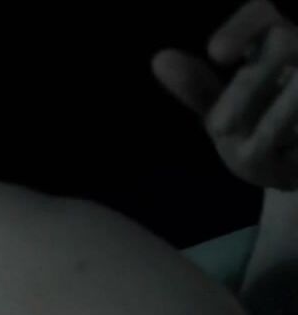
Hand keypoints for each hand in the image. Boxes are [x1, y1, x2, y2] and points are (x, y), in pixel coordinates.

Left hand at [153, 0, 297, 189]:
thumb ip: (198, 88)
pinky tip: (288, 157)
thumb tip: (160, 59)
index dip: (241, 28)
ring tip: (252, 151)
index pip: (262, 13)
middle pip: (284, 44)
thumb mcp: (222, 114)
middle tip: (217, 128)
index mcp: (274, 41)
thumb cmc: (257, 133)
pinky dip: (296, 142)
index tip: (215, 53)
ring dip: (274, 120)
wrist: (297, 168)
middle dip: (246, 89)